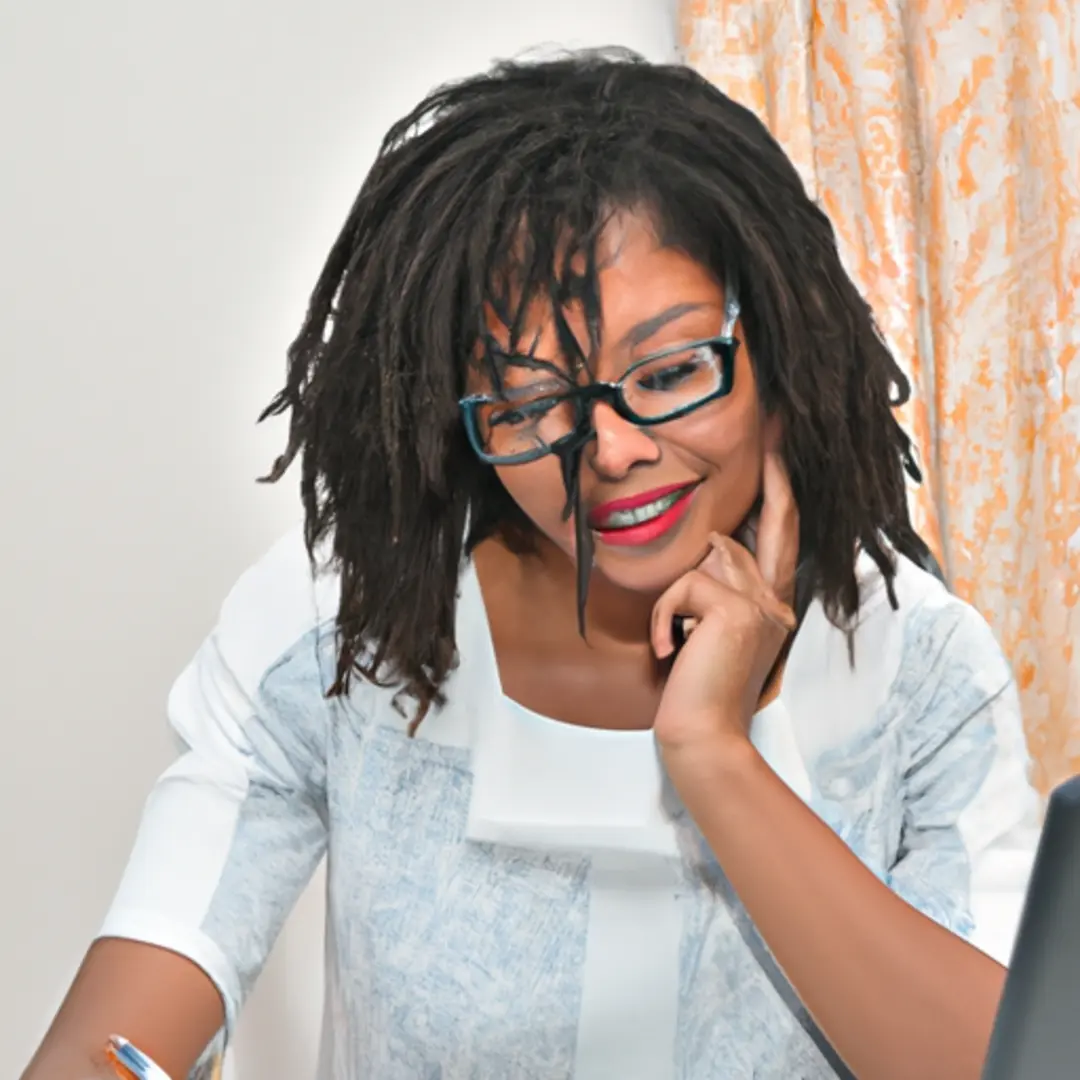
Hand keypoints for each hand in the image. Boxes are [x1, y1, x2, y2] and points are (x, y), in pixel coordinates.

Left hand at [650, 449, 799, 759]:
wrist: (702, 734)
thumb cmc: (700, 687)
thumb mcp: (717, 631)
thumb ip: (724, 586)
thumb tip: (714, 541)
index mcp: (773, 603)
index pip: (782, 535)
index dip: (783, 492)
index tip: (780, 450)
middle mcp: (776, 599)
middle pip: (755, 531)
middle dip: (771, 485)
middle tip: (773, 433)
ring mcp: (762, 604)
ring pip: (706, 558)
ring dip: (675, 598)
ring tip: (676, 641)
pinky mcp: (736, 610)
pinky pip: (682, 585)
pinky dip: (662, 616)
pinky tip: (667, 650)